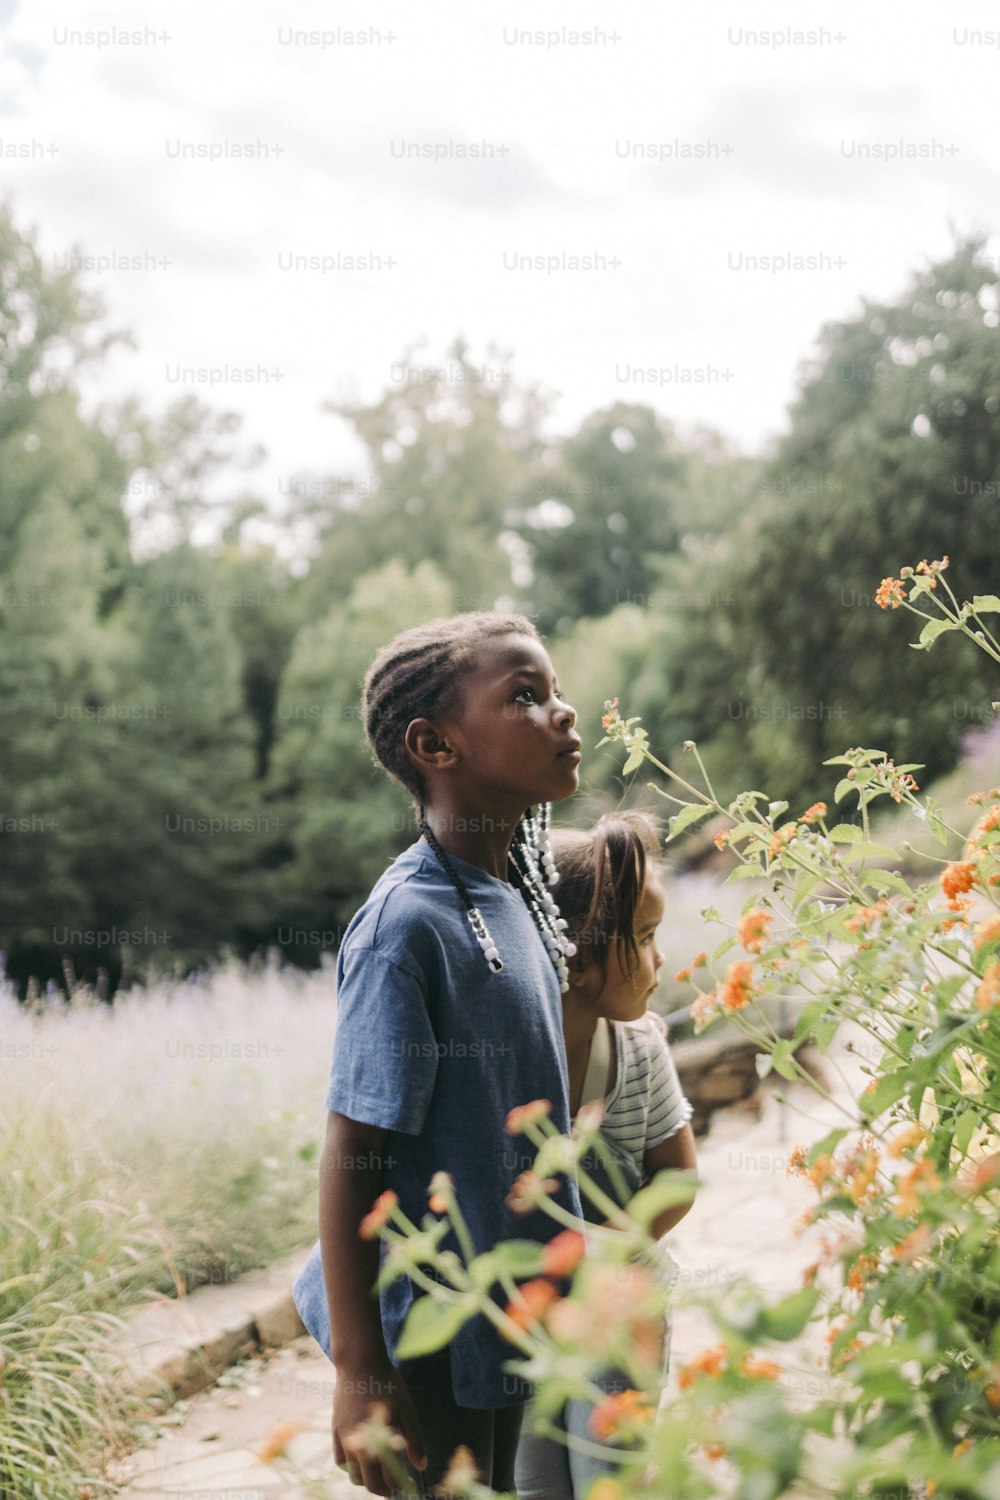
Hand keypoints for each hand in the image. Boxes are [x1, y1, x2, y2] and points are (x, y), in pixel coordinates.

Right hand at [333, 1362, 426, 1496]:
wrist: (359, 1362)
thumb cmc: (388, 1383)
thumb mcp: (407, 1409)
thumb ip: (414, 1440)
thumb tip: (421, 1467)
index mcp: (379, 1439)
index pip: (388, 1477)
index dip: (399, 1486)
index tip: (408, 1485)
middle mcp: (360, 1443)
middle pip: (369, 1482)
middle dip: (383, 1489)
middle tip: (394, 1486)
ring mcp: (345, 1437)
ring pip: (353, 1474)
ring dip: (366, 1479)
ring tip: (379, 1473)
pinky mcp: (335, 1430)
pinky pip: (340, 1460)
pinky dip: (350, 1467)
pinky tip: (362, 1461)